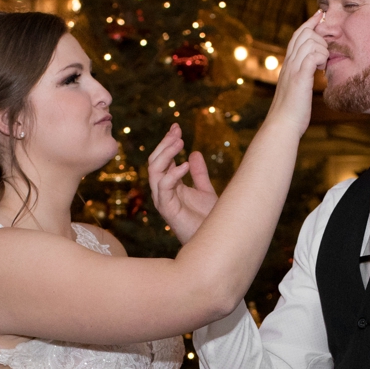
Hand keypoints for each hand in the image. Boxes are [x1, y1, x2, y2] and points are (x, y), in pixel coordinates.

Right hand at [146, 123, 218, 245]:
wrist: (215, 241)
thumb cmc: (208, 221)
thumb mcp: (206, 191)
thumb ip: (199, 174)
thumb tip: (195, 153)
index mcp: (171, 186)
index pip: (163, 160)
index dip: (167, 143)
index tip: (176, 127)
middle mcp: (164, 192)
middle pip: (155, 163)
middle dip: (164, 145)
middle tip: (177, 132)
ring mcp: (164, 200)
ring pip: (155, 172)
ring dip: (166, 155)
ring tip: (180, 142)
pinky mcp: (168, 210)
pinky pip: (163, 188)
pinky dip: (173, 174)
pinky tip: (185, 164)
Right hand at [268, 14, 328, 121]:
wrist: (283, 125)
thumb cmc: (293, 111)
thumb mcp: (297, 87)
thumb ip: (302, 74)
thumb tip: (312, 68)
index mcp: (288, 64)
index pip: (298, 35)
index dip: (310, 23)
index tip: (321, 14)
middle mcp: (289, 63)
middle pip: (304, 33)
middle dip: (319, 36)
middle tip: (325, 52)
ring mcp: (293, 69)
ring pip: (310, 41)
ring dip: (322, 49)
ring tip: (322, 65)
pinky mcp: (300, 77)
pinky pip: (312, 55)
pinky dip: (321, 58)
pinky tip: (321, 69)